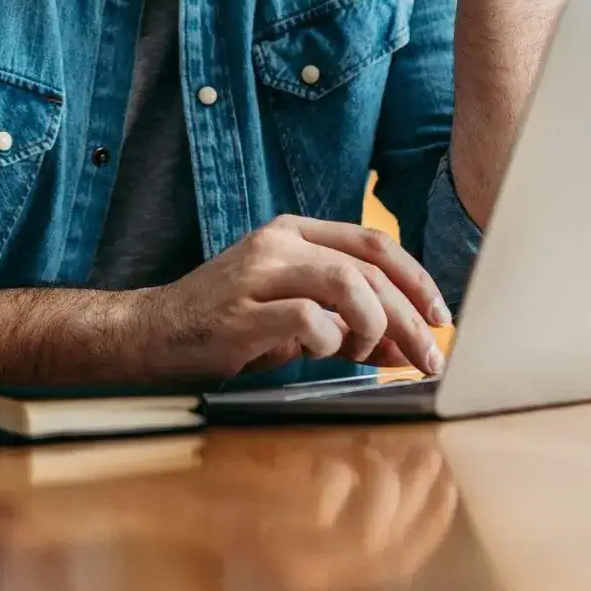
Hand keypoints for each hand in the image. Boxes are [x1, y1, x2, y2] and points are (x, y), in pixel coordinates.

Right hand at [133, 216, 447, 381]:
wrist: (151, 336)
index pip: (373, 243)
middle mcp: (277, 244)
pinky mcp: (241, 311)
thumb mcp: (295, 322)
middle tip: (429, 356)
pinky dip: (331, 342)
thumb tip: (406, 347)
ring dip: (374, 325)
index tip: (440, 317)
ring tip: (369, 353)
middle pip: (368, 268)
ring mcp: (256, 273)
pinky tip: (321, 354)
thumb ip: (349, 327)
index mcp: (292, 234)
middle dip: (410, 317)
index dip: (416, 280)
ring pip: (346, 284)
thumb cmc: (225, 328)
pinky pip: (310, 319)